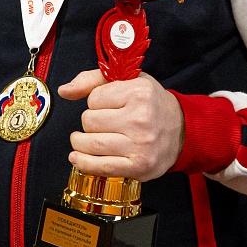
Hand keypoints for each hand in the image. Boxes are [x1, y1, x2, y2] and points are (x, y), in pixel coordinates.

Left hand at [57, 70, 184, 180]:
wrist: (182, 130)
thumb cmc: (151, 104)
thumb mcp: (128, 81)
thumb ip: (92, 80)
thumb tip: (64, 91)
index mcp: (138, 93)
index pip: (93, 98)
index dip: (95, 102)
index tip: (107, 106)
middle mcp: (140, 118)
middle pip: (89, 121)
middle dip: (89, 122)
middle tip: (102, 123)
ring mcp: (140, 145)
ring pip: (90, 143)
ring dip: (81, 142)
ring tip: (84, 139)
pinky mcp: (138, 166)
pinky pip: (100, 166)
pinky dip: (83, 163)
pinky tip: (77, 157)